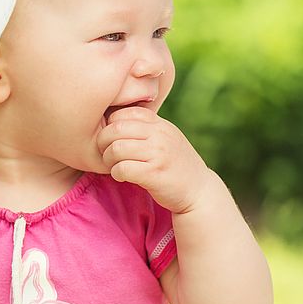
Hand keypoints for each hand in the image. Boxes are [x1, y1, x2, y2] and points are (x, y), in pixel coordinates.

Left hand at [96, 106, 215, 214]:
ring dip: (108, 159)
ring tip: (114, 165)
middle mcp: (160, 135)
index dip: (111, 125)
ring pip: (116, 148)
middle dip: (103, 142)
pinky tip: (122, 176)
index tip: (111, 138)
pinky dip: (116, 173)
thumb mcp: (166, 137)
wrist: (199, 190)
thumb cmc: (176, 164)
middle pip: (115, 129)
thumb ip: (147, 127)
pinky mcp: (154, 174)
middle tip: (105, 153)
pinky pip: (123, 168)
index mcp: (160, 124)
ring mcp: (158, 154)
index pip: (124, 112)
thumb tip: (113, 118)